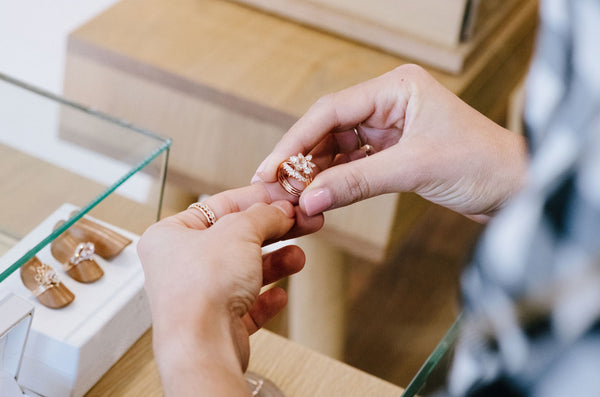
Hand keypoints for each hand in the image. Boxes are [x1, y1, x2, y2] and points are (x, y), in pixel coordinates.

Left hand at [137, 183, 322, 395]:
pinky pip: (245, 306)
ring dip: (274, 264)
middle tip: (299, 223)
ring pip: (243, 273)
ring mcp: (197, 296)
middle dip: (272, 233)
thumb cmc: (201, 288)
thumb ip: (263, 216)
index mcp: (170, 236)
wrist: (203, 345)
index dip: (255, 200)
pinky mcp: (216, 324)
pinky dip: (264, 298)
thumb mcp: (239, 232)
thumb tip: (279, 210)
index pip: (218, 207)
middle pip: (234, 240)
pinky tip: (279, 294)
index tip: (281, 198)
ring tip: (297, 258)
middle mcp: (179, 266)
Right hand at [252, 65, 527, 222]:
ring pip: (338, 148)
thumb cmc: (482, 164)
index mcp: (396, 88)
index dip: (296, 141)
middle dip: (301, 159)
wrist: (516, 189)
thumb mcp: (414, 169)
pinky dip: (336, 181)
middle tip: (274, 187)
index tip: (271, 168)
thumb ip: (357, 182)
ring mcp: (390, 128)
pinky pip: (353, 165)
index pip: (332, 111)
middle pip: (329, 129)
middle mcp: (389, 103)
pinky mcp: (394, 152)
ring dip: (315, 173)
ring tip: (290, 196)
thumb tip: (308, 199)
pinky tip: (318, 197)